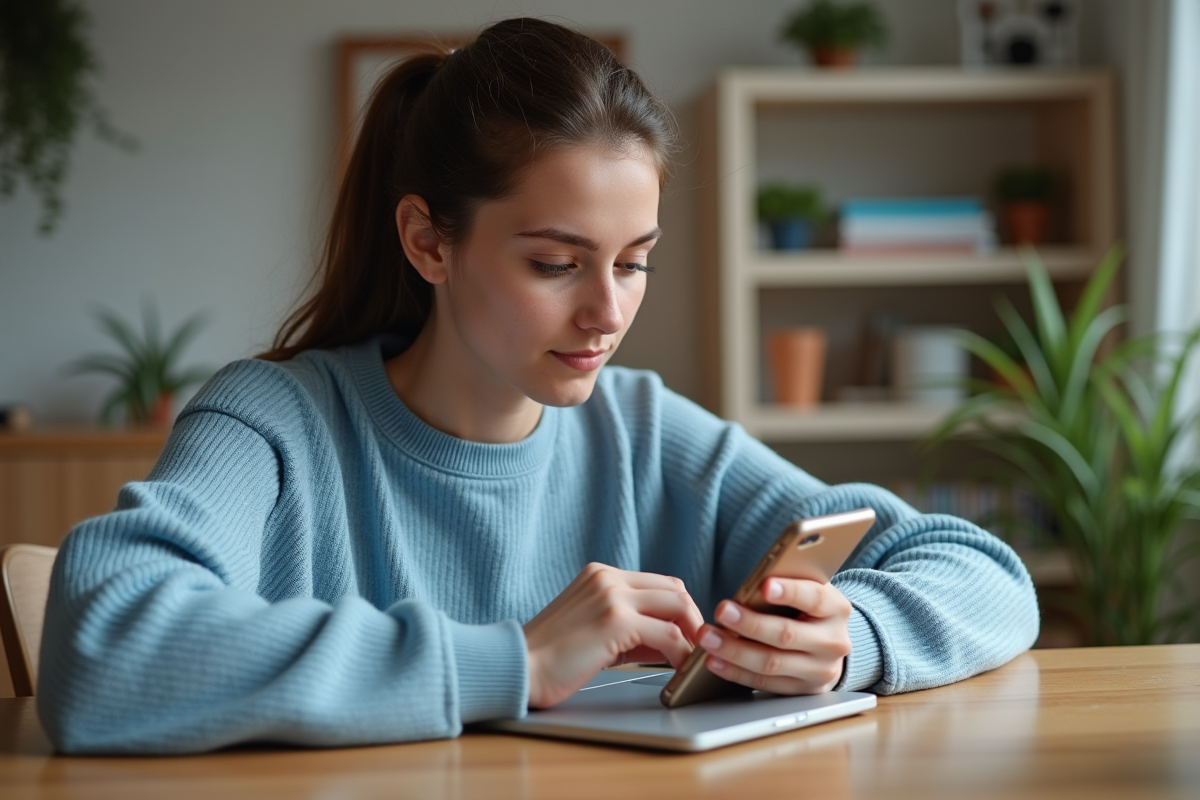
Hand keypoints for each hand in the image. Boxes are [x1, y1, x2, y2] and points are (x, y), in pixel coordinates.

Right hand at [523, 563, 702, 707]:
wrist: (518, 667)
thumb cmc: (550, 657)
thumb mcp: (593, 629)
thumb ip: (630, 628)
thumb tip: (669, 641)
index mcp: (600, 574)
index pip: (658, 583)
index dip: (679, 610)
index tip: (688, 635)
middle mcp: (607, 577)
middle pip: (674, 589)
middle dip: (693, 619)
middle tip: (698, 648)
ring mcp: (612, 596)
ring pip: (677, 606)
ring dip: (692, 635)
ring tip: (693, 660)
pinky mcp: (616, 621)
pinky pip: (668, 634)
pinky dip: (681, 652)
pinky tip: (679, 668)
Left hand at [698, 578, 851, 694]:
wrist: (830, 645)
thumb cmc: (810, 609)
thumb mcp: (810, 590)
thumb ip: (789, 585)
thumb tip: (753, 585)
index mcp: (836, 609)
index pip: (815, 598)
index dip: (790, 592)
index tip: (764, 586)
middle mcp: (832, 642)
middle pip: (787, 634)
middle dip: (750, 623)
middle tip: (722, 611)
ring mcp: (819, 671)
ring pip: (772, 663)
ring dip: (735, 650)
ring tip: (709, 638)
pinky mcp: (801, 691)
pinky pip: (764, 683)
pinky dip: (736, 672)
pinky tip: (715, 660)